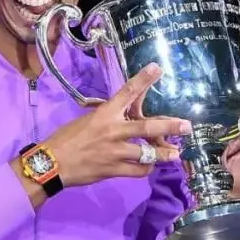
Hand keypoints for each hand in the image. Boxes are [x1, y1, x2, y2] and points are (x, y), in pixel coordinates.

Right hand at [45, 63, 192, 187]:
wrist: (52, 163)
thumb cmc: (67, 138)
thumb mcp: (87, 120)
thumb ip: (108, 117)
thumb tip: (126, 114)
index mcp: (104, 114)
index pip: (126, 92)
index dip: (143, 80)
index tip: (157, 68)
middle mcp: (113, 130)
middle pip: (147, 127)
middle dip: (169, 126)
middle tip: (187, 126)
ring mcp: (115, 151)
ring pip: (147, 153)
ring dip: (164, 154)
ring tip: (175, 154)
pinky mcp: (113, 169)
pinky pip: (138, 170)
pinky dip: (146, 168)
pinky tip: (150, 166)